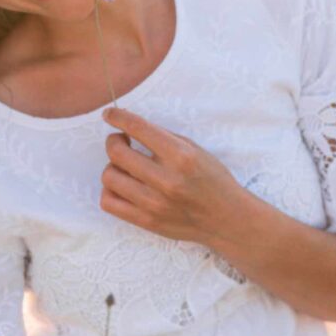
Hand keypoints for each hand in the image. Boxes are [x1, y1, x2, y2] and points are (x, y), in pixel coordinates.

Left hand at [99, 107, 243, 244]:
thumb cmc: (212, 179)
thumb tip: (131, 125)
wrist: (226, 218)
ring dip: (112, 167)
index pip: (138, 129)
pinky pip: (108, 202)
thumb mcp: (195, 149)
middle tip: (120, 141)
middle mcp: (166, 180)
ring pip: (109, 177)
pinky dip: (110, 191)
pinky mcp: (147, 221)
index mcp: (181, 156)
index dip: (118, 117)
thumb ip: (164, 137)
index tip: (109, 114)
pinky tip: (122, 186)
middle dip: (114, 141)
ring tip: (125, 167)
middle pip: (117, 153)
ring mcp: (155, 204)